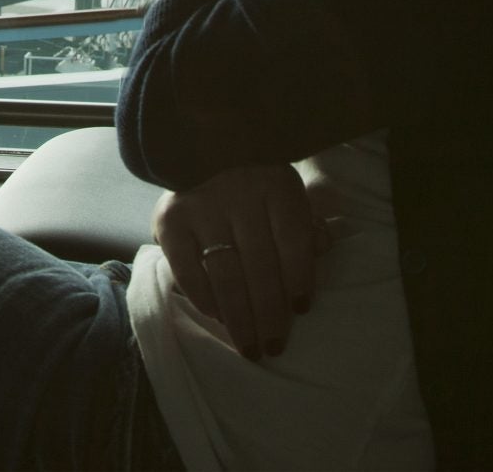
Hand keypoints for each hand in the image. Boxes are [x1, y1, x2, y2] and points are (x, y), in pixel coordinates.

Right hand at [153, 162, 331, 357]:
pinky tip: (218, 317)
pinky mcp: (170, 220)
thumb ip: (304, 222)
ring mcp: (201, 207)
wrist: (200, 145)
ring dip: (240, 318)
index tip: (301, 309)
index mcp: (275, 184)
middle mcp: (237, 193)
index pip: (293, 241)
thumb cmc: (254, 180)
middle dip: (269, 313)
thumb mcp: (285, 189)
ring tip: (250, 347)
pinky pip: (188, 270)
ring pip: (226, 274)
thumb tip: (323, 248)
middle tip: (273, 347)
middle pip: (260, 266)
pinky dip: (204, 298)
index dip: (299, 279)